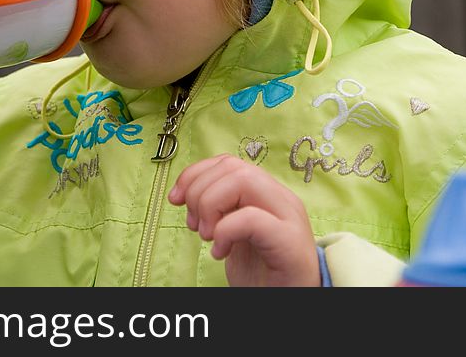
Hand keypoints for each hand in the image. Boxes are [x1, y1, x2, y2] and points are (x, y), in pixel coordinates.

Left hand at [168, 154, 320, 286]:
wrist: (288, 303)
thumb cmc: (262, 275)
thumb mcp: (234, 235)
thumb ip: (220, 210)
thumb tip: (184, 193)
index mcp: (268, 195)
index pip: (228, 162)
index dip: (195, 174)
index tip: (176, 199)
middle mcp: (281, 199)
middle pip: (233, 166)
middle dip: (199, 191)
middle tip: (194, 225)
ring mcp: (288, 218)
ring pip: (243, 181)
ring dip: (211, 206)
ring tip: (208, 236)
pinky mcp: (289, 241)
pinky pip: (251, 218)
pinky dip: (225, 231)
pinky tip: (220, 252)